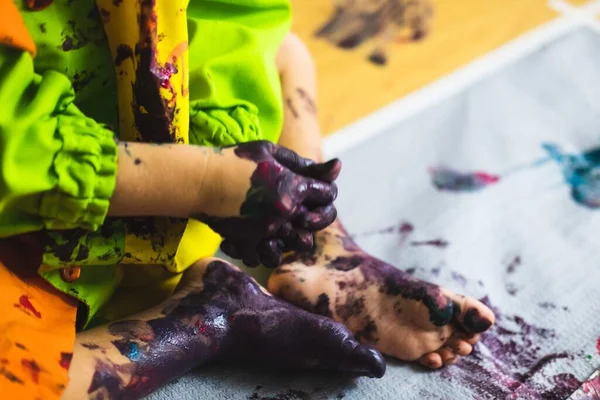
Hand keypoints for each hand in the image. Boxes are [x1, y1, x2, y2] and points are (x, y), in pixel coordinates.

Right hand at [192, 141, 340, 266]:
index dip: (325, 189)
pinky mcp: (249, 243)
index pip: (327, 193)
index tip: (316, 187)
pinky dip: (269, 249)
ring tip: (287, 224)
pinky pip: (268, 256)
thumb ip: (304, 163)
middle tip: (306, 208)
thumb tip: (337, 167)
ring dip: (296, 234)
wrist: (198, 180)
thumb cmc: (235, 160)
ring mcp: (267, 230)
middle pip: (318, 222)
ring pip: (297, 245)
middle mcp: (285, 211)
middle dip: (317, 214)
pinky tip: (265, 236)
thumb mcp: (271, 152)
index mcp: (293, 186)